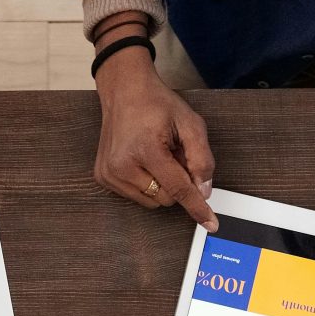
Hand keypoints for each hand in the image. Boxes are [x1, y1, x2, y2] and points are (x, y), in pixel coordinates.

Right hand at [92, 47, 217, 229]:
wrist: (124, 91)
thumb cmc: (157, 105)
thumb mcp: (191, 124)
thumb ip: (202, 159)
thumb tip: (204, 192)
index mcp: (146, 149)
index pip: (178, 189)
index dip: (197, 207)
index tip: (210, 224)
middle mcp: (123, 165)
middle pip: (166, 198)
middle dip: (177, 181)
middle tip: (174, 155)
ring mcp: (110, 173)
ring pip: (152, 201)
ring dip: (162, 184)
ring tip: (157, 156)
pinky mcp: (103, 177)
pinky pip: (137, 196)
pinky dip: (147, 184)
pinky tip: (143, 160)